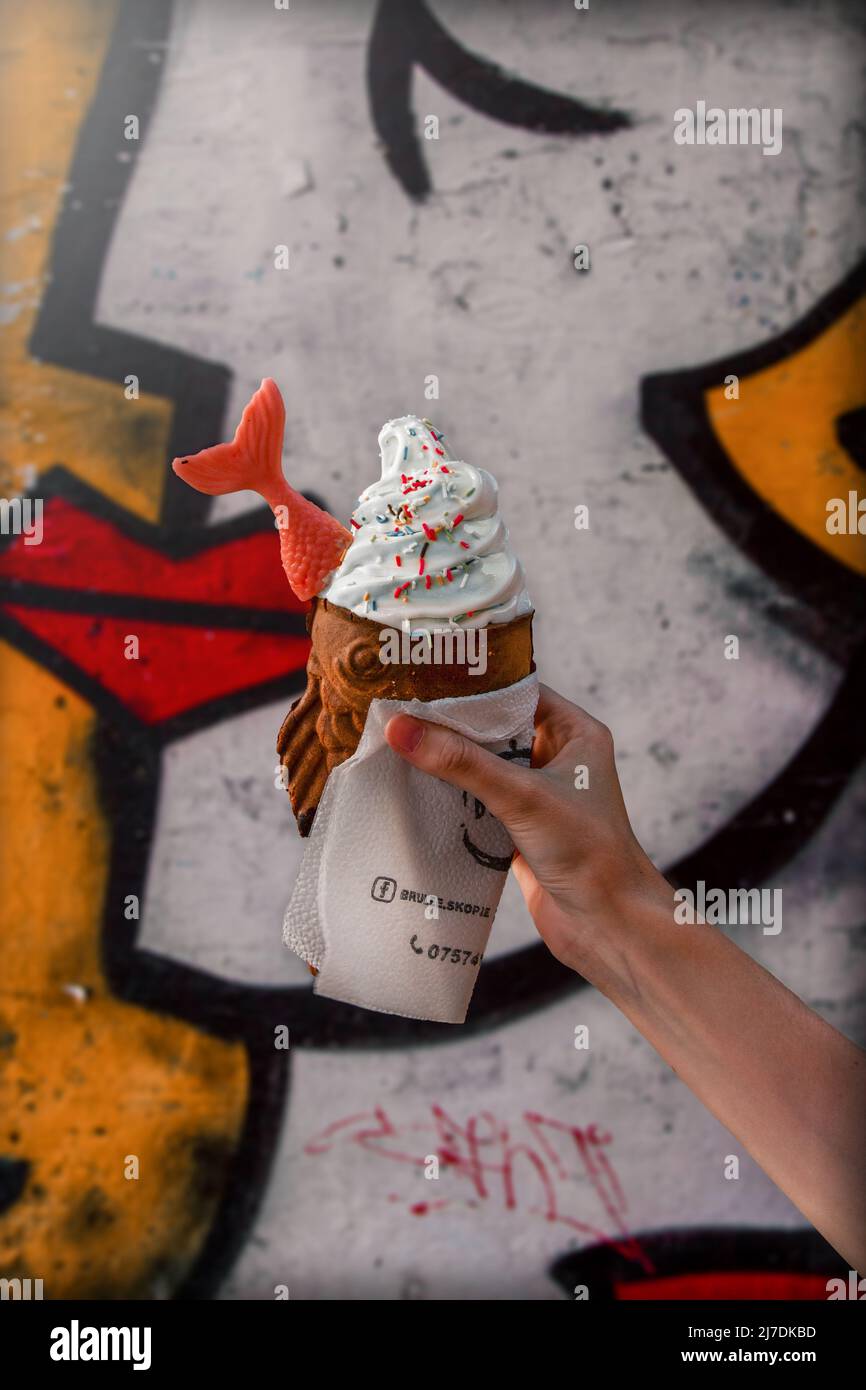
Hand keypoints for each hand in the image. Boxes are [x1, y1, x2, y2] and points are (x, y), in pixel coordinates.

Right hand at [384, 684, 671, 980]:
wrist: (609, 927)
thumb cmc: (589, 853)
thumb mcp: (521, 796)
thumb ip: (461, 762)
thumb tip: (402, 728)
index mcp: (577, 734)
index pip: (517, 692)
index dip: (474, 686)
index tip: (426, 678)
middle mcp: (559, 758)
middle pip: (495, 729)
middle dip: (453, 725)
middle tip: (403, 711)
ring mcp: (539, 796)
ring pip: (485, 767)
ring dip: (449, 763)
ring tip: (400, 745)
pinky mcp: (521, 830)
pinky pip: (479, 803)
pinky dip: (453, 799)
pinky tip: (416, 792)